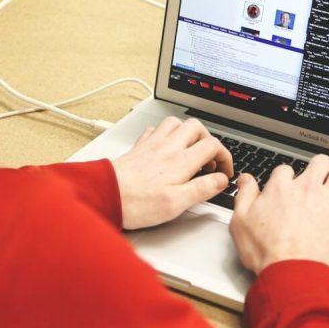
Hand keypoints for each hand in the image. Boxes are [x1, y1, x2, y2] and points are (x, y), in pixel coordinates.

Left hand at [112, 117, 233, 229]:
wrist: (103, 194)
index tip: (224, 172)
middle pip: (196, 127)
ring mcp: (151, 144)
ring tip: (190, 149)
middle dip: (209, 139)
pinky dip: (165, 134)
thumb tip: (220, 181)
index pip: (212, 145)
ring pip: (175, 123)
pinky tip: (164, 146)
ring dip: (187, 132)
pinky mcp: (138, 147)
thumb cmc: (135, 203)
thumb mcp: (176, 204)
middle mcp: (167, 147)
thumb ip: (202, 189)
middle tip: (209, 159)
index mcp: (180, 161)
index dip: (225, 156)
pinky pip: (155, 130)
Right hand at [228, 154, 328, 273]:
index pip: (286, 169)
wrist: (290, 272)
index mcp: (281, 188)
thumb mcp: (240, 221)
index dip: (285, 178)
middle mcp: (307, 189)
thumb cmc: (266, 251)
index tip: (285, 188)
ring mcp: (328, 201)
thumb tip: (245, 179)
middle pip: (320, 162)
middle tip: (317, 179)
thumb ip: (244, 195)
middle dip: (319, 168)